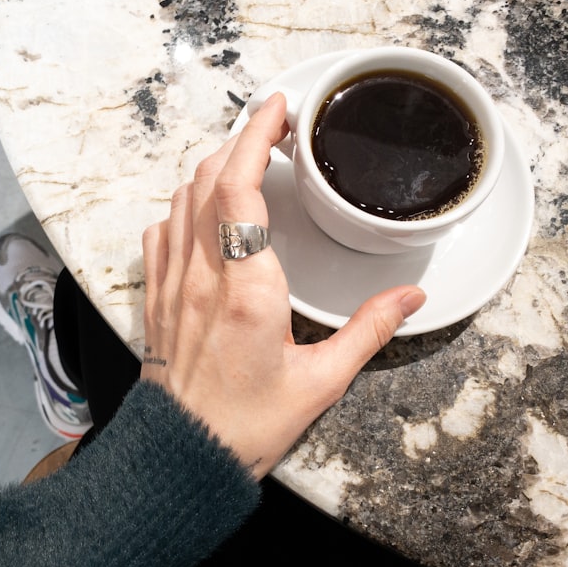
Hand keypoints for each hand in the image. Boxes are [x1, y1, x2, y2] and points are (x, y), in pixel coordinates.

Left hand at [140, 93, 425, 478]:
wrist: (183, 457)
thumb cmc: (246, 426)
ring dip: (212, 170)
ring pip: (180, 201)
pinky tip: (203, 214)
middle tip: (274, 129)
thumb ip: (368, 331)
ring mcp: (173, 286)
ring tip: (246, 162)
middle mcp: (202, 278)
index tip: (277, 110)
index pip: (239, 189)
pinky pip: (160, 233)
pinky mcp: (158, 299)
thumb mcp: (322, 382)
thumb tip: (410, 298)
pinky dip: (183, 207)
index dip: (255, 136)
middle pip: (206, 180)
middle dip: (239, 141)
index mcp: (246, 292)